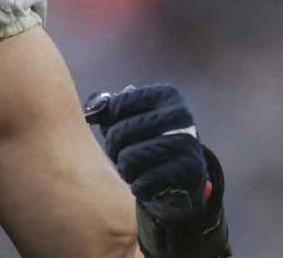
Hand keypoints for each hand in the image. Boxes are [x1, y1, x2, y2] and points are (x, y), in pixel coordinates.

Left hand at [84, 84, 209, 225]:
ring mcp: (187, 143)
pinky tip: (150, 185)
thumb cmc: (149, 143)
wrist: (185, 178)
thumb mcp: (134, 120)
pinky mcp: (189, 172)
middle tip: (124, 157)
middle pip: (119, 133)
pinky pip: (142, 183)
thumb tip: (93, 111)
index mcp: (166, 95)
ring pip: (128, 159)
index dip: (109, 124)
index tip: (119, 132)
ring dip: (126, 170)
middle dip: (114, 150)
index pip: (116, 105)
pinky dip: (139, 188)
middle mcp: (180, 115)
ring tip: (137, 171)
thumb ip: (111, 111)